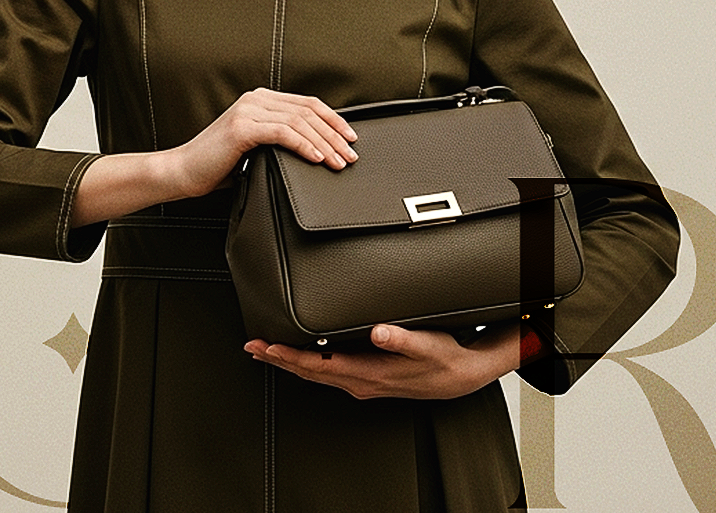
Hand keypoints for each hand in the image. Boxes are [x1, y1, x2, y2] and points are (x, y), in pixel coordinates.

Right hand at [165, 88, 358, 198]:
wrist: (182, 171)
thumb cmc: (217, 165)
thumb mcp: (255, 148)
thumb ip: (278, 140)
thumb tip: (315, 150)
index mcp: (260, 100)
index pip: (307, 104)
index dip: (333, 120)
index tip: (350, 138)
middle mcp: (255, 99)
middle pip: (308, 111)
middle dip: (335, 134)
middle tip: (351, 154)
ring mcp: (248, 111)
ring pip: (299, 122)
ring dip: (324, 143)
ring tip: (339, 161)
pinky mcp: (242, 127)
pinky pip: (283, 133)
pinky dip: (304, 145)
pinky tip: (317, 158)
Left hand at [243, 323, 523, 399]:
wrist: (463, 376)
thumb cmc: (445, 358)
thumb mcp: (428, 345)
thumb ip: (402, 339)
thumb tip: (379, 332)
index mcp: (369, 373)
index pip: (318, 366)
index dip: (288, 356)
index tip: (265, 346)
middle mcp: (361, 382)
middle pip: (309, 373)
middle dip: (279, 359)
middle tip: (252, 346)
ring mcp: (363, 383)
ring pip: (317, 374)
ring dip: (290, 362)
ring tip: (266, 350)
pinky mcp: (368, 378)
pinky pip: (329, 373)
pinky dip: (308, 364)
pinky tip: (301, 355)